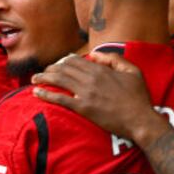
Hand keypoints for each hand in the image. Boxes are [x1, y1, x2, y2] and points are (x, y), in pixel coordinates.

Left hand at [31, 53, 163, 142]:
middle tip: (43, 72)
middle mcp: (91, 79)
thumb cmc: (138, 97)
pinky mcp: (83, 108)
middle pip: (63, 68)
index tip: (58, 64)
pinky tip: (36, 92)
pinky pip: (60, 99)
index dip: (63, 61)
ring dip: (43, 78)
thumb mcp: (132, 71)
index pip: (75, 60)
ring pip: (58, 80)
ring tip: (34, 79)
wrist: (140, 120)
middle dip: (50, 69)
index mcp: (101, 69)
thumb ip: (113, 59)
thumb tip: (95, 54)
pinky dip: (46, 94)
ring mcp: (86, 93)